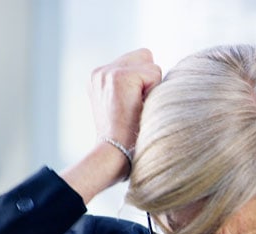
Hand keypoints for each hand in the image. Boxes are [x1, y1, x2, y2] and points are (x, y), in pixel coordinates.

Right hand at [62, 49, 161, 203]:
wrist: (114, 156)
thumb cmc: (125, 141)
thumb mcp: (124, 108)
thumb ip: (132, 89)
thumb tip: (158, 77)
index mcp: (98, 79)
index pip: (135, 61)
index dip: (144, 83)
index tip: (134, 108)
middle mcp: (100, 72)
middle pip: (144, 56)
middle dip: (149, 79)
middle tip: (138, 108)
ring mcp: (107, 72)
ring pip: (150, 63)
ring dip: (151, 87)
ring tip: (138, 109)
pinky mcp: (119, 77)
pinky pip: (154, 73)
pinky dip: (153, 92)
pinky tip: (139, 109)